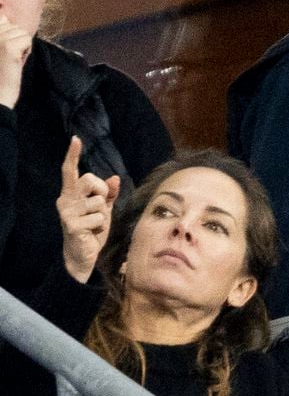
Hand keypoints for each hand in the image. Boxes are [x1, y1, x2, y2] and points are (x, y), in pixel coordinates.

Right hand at [0, 16, 31, 108]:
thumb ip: (0, 33)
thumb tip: (4, 16)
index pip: (3, 20)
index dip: (10, 38)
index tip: (4, 54)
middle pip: (15, 27)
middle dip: (17, 42)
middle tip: (8, 58)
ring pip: (22, 33)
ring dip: (21, 47)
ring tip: (11, 60)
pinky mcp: (9, 47)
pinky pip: (27, 40)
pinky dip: (26, 51)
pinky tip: (17, 62)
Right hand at [56, 136, 119, 282]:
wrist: (84, 255)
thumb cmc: (92, 230)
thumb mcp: (103, 210)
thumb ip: (108, 194)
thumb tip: (115, 178)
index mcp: (71, 194)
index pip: (70, 171)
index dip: (72, 155)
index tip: (76, 140)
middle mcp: (65, 200)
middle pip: (89, 180)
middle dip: (101, 190)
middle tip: (101, 205)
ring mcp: (67, 212)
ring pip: (98, 201)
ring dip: (102, 214)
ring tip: (94, 224)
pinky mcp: (71, 224)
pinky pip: (98, 217)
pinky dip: (100, 225)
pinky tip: (91, 233)